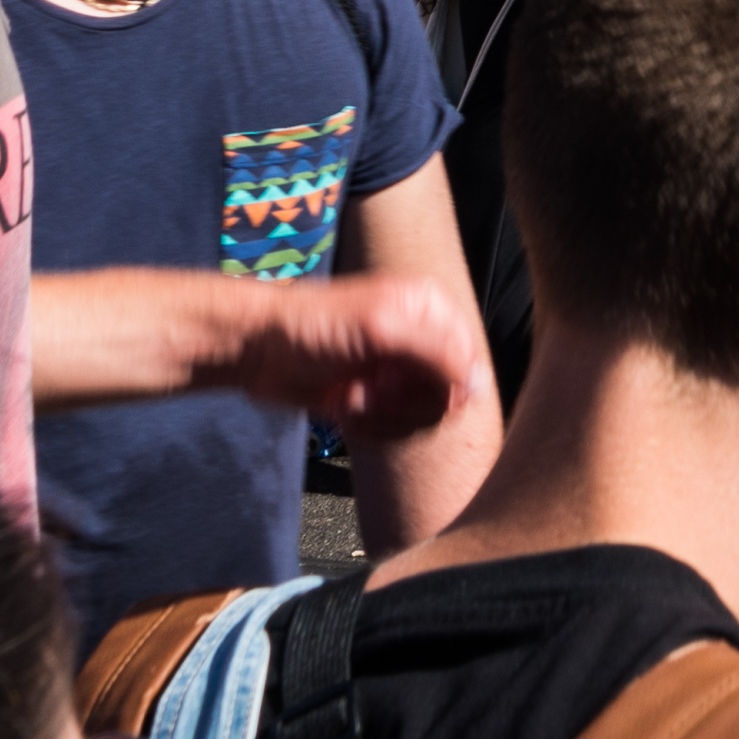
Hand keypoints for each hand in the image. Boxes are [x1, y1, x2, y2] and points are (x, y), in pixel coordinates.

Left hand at [187, 269, 486, 439]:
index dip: (445, 384)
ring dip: (384, 414)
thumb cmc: (314, 326)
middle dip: (407, 400)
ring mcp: (398, 372)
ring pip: (421, 418)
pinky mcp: (377, 399)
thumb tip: (478, 386)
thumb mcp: (382, 328)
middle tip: (375, 386)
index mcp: (430, 309)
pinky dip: (369, 424)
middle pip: (448, 395)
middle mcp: (420, 340)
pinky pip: (394, 429)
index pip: (469, 361)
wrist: (259, 351)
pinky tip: (344, 405)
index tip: (408, 384)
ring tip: (355, 394)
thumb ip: (437, 353)